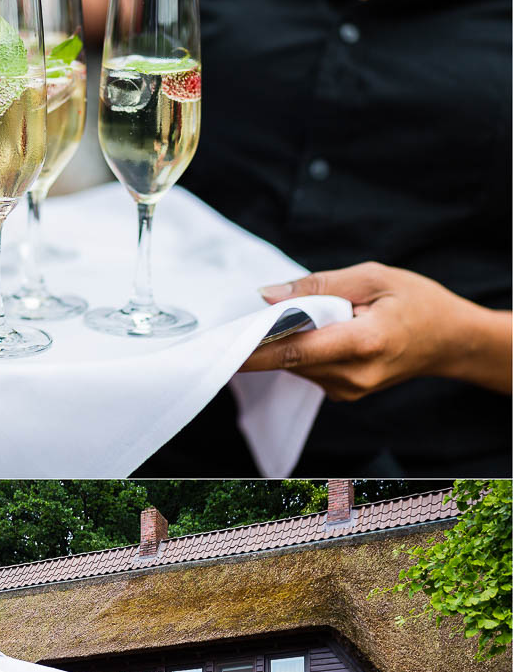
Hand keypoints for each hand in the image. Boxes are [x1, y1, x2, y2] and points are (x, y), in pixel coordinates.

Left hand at [241, 263, 512, 399]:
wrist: (450, 340)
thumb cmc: (417, 302)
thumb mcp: (373, 277)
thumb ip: (319, 287)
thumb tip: (267, 295)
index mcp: (365, 343)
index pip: (295, 351)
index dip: (254, 348)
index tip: (221, 343)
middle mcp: (353, 375)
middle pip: (290, 358)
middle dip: (267, 336)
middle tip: (250, 313)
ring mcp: (348, 390)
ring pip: (295, 365)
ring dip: (288, 341)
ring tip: (306, 316)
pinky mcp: (343, 394)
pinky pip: (308, 370)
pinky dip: (303, 350)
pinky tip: (319, 332)